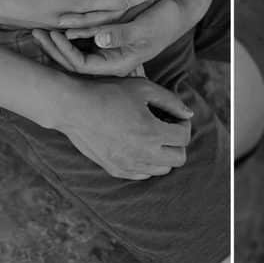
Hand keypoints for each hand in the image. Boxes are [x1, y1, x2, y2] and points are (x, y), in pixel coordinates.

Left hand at [33, 0, 188, 76]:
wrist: (176, 12)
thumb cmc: (163, 21)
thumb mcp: (144, 28)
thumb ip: (122, 35)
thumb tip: (98, 39)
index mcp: (117, 63)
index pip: (82, 65)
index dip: (64, 52)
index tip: (52, 35)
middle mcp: (109, 58)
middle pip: (74, 59)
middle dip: (53, 47)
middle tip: (34, 31)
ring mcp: (106, 48)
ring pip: (76, 48)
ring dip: (57, 38)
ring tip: (37, 27)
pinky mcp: (107, 35)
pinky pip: (82, 37)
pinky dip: (69, 30)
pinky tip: (54, 20)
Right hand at [55, 75, 192, 179]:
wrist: (74, 107)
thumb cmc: (109, 92)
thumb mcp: (144, 88)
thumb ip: (171, 101)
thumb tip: (188, 114)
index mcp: (152, 132)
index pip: (184, 138)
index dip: (183, 124)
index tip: (173, 116)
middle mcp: (143, 154)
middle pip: (178, 159)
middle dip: (177, 142)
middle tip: (166, 127)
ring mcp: (128, 165)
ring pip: (162, 170)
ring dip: (163, 153)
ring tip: (152, 136)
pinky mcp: (115, 170)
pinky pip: (142, 174)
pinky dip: (147, 162)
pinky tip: (138, 145)